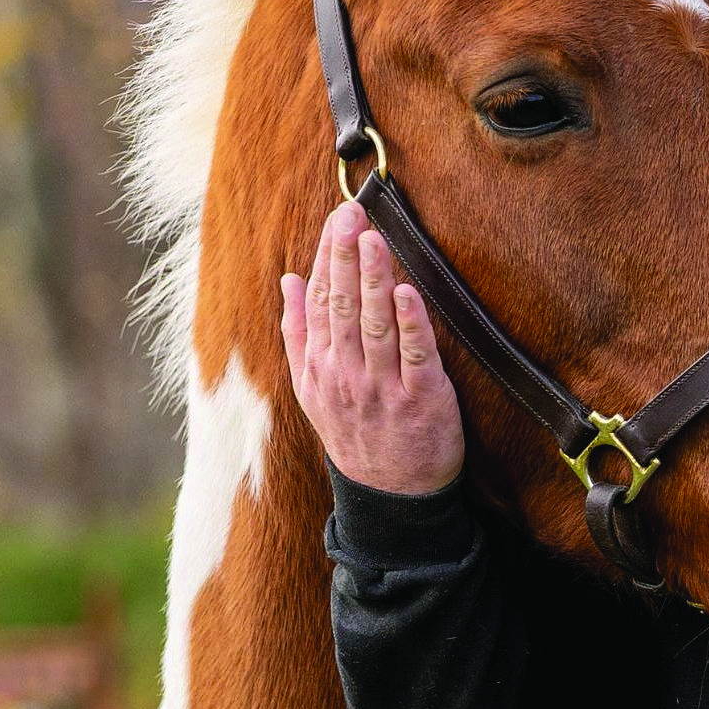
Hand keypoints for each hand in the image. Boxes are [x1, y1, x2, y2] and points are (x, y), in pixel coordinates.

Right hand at [281, 201, 465, 493]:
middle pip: (341, 305)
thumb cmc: (355, 431)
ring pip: (374, 325)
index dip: (328, 255)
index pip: (319, 298)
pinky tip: (407, 293)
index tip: (338, 217)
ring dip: (374, 280)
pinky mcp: (420, 401)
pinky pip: (415, 357)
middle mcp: (344, 373)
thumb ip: (297, 332)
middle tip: (353, 213)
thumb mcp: (311, 387)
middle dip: (346, 256)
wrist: (389, 495)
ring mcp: (381, 388)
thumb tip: (288, 280)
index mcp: (318, 364)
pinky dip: (411, 324)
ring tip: (375, 240)